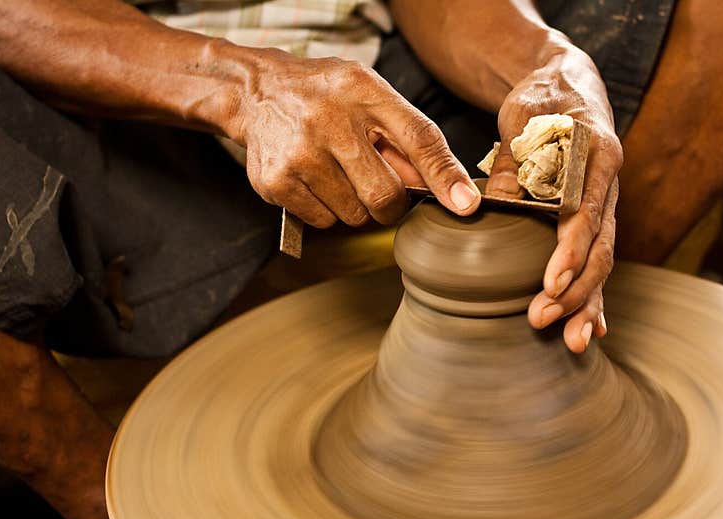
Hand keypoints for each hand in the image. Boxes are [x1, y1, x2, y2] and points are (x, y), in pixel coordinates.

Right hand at [225, 50, 480, 226]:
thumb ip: (409, 137)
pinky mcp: (277, 182)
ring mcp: (300, 154)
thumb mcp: (370, 96)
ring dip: (354, 205)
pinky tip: (314, 180)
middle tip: (375, 183)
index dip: (444, 177)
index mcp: (363, 92)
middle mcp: (329, 122)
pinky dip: (326, 210)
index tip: (466, 206)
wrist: (256, 94)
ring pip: (354, 215)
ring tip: (337, 172)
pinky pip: (324, 222)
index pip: (417, 138)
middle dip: (389, 202)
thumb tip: (446, 189)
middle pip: (385, 196)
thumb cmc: (325, 97)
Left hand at [486, 46, 621, 353]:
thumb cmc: (543, 99)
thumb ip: (514, 161)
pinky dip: (595, 296)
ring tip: (574, 343)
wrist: (568, 85)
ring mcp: (606, 205)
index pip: (587, 211)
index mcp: (598, 154)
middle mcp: (609, 184)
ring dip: (588, 303)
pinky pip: (599, 262)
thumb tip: (496, 203)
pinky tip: (595, 329)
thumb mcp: (523, 117)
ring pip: (604, 262)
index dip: (572, 250)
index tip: (551, 283)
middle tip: (541, 319)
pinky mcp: (597, 220)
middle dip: (576, 290)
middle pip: (601, 247)